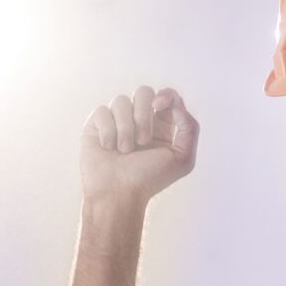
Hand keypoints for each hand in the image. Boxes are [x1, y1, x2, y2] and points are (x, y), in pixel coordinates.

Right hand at [80, 85, 198, 207]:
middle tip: (143, 140)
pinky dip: (108, 131)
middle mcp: (139, 119)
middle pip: (143, 91)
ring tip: (124, 150)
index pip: (167, 95)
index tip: (159, 106)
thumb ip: (190, 128)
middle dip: (143, 114)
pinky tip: (108, 148)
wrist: (118, 194)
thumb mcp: (183, 158)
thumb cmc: (149, 179)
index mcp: (161, 124)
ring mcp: (117, 121)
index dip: (165, 95)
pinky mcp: (96, 125)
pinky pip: (102, 111)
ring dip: (125, 128)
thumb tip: (177, 104)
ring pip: (121, 101)